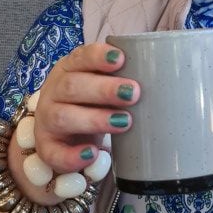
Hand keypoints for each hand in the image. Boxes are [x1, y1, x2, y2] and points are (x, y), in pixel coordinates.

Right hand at [32, 43, 138, 173]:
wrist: (63, 134)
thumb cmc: (92, 103)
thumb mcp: (102, 86)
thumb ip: (123, 79)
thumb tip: (166, 80)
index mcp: (68, 69)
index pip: (79, 57)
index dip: (98, 57)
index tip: (121, 59)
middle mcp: (53, 92)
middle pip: (73, 87)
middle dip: (104, 89)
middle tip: (133, 93)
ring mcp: (46, 121)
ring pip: (63, 117)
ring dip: (95, 119)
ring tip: (124, 122)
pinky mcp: (46, 148)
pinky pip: (54, 154)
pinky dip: (73, 156)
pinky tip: (93, 154)